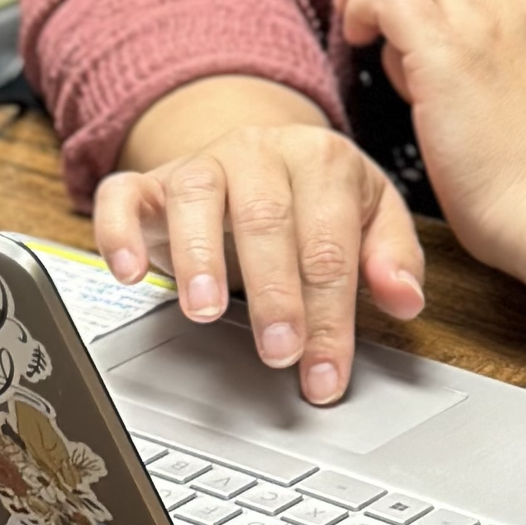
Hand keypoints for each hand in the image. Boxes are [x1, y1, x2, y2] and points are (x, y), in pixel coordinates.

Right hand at [94, 77, 425, 405]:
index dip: (331, 313)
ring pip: (196, 196)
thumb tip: (406, 299)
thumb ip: (391, 256)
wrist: (257, 154)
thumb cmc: (314, 198)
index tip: (326, 372)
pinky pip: (123, 194)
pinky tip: (131, 273)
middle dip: (275, 291)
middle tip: (279, 351)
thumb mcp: (369, 216)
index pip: (330, 243)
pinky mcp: (149, 180)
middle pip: (268, 218)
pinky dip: (119, 231)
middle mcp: (260, 152)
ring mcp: (201, 162)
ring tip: (204, 311)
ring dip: (199, 255)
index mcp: (323, 159)